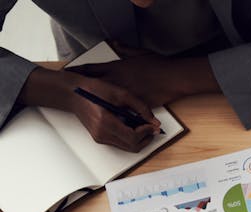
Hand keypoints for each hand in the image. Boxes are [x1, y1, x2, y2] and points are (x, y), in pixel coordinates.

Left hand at [69, 55, 217, 107]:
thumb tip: (116, 43)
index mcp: (116, 68)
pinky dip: (118, 116)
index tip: (68, 73)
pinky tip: (113, 120)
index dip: (78, 72)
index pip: (91, 69)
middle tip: (73, 95)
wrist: (173, 78)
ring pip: (106, 103)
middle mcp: (117, 81)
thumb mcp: (139, 53)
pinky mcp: (134, 105)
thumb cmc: (158, 65)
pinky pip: (123, 113)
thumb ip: (124, 49)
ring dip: (99, 107)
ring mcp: (125, 95)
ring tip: (90, 111)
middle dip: (82, 91)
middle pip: (93, 88)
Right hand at [69, 76, 160, 151]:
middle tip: (152, 128)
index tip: (153, 125)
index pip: (133, 137)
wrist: (73, 93)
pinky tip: (132, 127)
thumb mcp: (121, 93)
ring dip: (139, 139)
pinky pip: (121, 143)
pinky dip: (130, 138)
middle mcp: (102, 134)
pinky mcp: (100, 138)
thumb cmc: (95, 90)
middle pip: (132, 146)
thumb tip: (155, 122)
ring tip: (143, 126)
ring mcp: (100, 138)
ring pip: (127, 147)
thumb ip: (140, 107)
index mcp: (105, 122)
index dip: (147, 132)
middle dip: (146, 138)